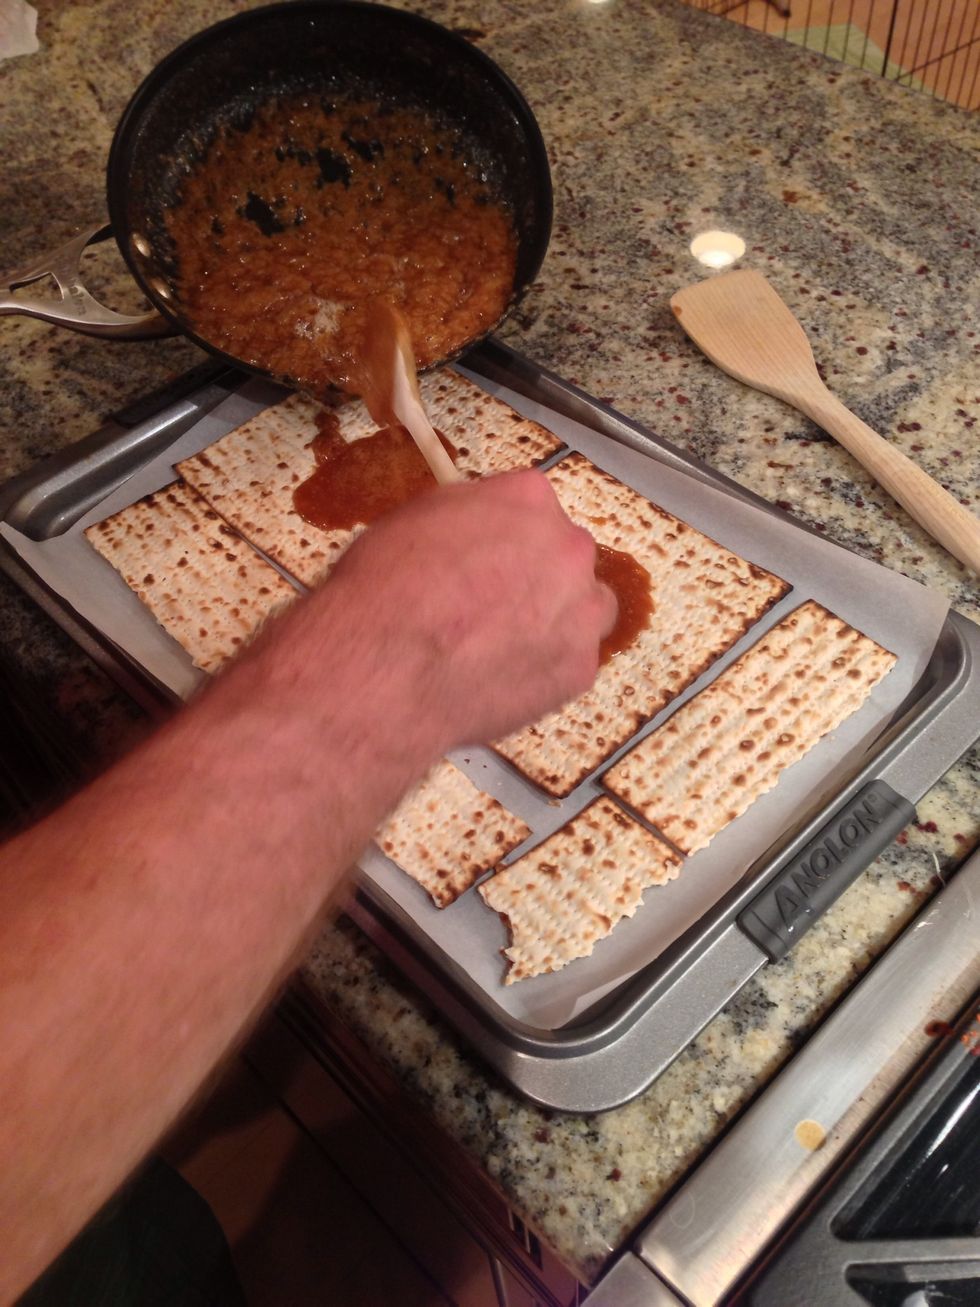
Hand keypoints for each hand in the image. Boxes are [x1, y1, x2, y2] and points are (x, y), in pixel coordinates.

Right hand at [316, 470, 616, 749]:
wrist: (383, 669)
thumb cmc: (385, 592)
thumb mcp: (414, 519)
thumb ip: (467, 515)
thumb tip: (477, 528)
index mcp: (528, 498)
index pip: (533, 506)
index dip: (506, 536)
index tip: (489, 555)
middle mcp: (567, 547)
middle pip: (565, 555)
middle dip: (535, 576)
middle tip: (492, 603)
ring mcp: (581, 610)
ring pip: (585, 608)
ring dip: (556, 619)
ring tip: (506, 641)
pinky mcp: (579, 668)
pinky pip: (572, 661)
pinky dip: (545, 667)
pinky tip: (504, 675)